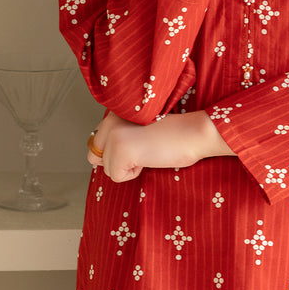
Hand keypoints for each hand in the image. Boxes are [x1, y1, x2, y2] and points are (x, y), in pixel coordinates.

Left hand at [87, 110, 234, 182]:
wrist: (193, 132)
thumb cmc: (174, 134)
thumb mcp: (138, 129)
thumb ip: (118, 135)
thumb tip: (98, 157)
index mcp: (114, 112)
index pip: (96, 142)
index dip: (117, 151)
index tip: (140, 143)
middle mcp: (109, 121)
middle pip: (95, 156)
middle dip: (117, 161)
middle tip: (143, 149)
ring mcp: (113, 136)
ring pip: (107, 168)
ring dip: (128, 167)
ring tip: (148, 151)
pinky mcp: (120, 151)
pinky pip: (117, 177)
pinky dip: (134, 174)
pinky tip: (149, 157)